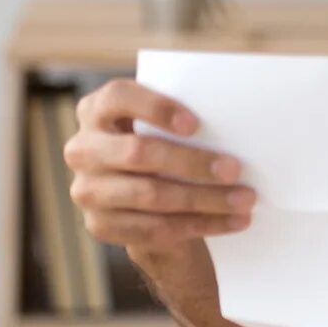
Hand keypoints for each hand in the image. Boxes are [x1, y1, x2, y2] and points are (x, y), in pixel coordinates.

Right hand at [63, 79, 254, 252]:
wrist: (143, 195)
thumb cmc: (163, 144)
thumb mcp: (163, 126)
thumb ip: (182, 121)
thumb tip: (237, 126)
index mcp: (96, 110)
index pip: (119, 97)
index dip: (156, 108)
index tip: (195, 124)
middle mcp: (83, 149)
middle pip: (138, 152)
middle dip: (192, 162)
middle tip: (236, 169)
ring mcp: (87, 190)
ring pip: (151, 195)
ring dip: (205, 200)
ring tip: (244, 199)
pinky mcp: (100, 225)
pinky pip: (155, 229)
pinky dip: (200, 224)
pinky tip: (232, 221)